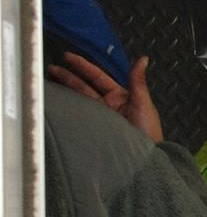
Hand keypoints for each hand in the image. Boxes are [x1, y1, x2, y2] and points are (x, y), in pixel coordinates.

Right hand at [47, 51, 163, 143]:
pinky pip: (78, 118)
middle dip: (67, 77)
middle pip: (83, 87)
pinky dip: (68, 111)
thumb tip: (143, 59)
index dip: (82, 66)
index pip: (97, 77)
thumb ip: (138, 81)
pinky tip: (58, 105)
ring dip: (65, 91)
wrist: (144, 158)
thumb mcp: (143, 103)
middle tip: (51, 68)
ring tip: (49, 83)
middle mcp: (107, 105)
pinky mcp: (93, 130)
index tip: (68, 57)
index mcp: (119, 96)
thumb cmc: (148, 132)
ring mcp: (99, 118)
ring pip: (78, 100)